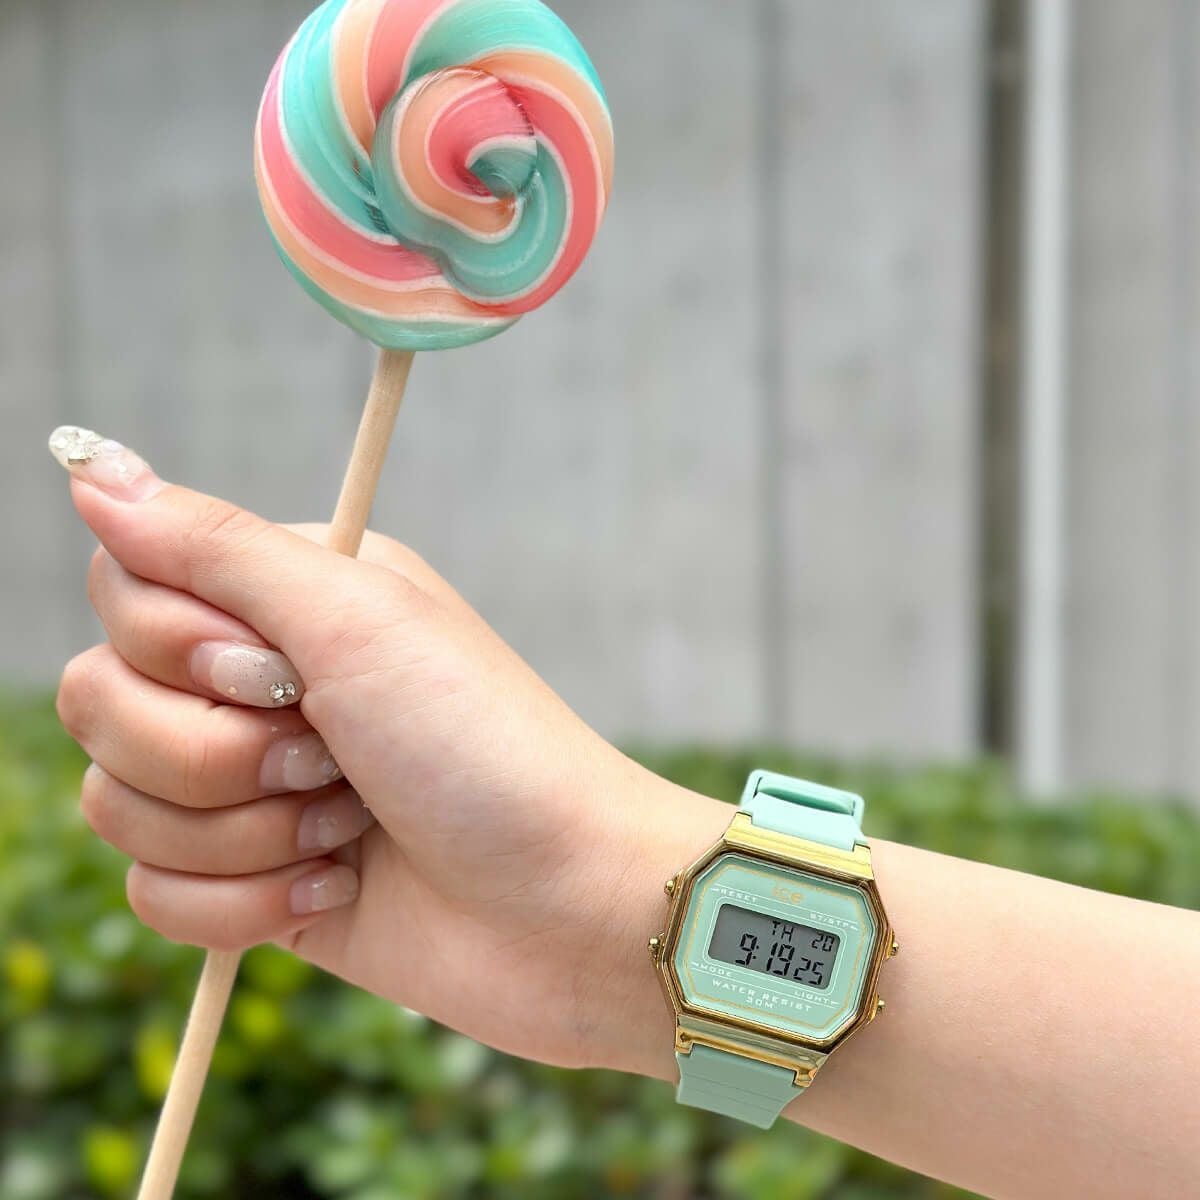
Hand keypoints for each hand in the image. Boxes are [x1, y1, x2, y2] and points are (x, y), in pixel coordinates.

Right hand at [51, 427, 728, 1076]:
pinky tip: (340, 889)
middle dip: (219, 753)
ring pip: (118, 805)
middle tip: (333, 757)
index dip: (177, 648)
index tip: (283, 675)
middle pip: (98, 701)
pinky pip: (154, 894)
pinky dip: (250, 905)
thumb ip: (214, 545)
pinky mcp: (249, 881)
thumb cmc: (483, 746)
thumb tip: (90, 464)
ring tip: (352, 825)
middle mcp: (256, 684)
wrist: (562, 903)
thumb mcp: (354, 618)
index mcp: (283, 601)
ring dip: (248, 833)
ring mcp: (248, 788)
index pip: (124, 589)